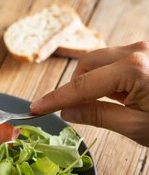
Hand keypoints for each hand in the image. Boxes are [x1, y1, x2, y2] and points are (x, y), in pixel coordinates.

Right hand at [30, 41, 148, 145]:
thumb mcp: (137, 126)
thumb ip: (100, 116)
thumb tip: (67, 112)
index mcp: (134, 68)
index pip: (82, 85)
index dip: (56, 98)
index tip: (36, 108)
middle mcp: (137, 51)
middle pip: (87, 64)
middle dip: (75, 87)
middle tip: (74, 111)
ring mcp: (143, 48)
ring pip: (99, 60)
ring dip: (91, 81)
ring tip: (104, 104)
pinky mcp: (146, 53)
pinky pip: (115, 61)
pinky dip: (107, 77)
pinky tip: (120, 95)